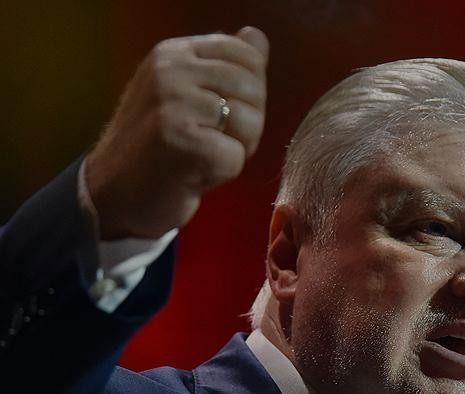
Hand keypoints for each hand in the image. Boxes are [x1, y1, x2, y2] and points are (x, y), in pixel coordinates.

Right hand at [85, 27, 268, 239]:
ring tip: (202, 156)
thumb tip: (257, 36)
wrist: (114, 193)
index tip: (221, 114)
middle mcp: (170, 71)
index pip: (247, 55)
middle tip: (212, 141)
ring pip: (251, 122)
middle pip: (253, 89)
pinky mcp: (181, 142)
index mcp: (174, 53)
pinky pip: (236, 156)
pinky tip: (194, 173)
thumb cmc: (160, 145)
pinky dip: (224, 173)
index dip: (251, 92)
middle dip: (247, 124)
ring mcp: (173, 105)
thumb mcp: (188, 93)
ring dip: (237, 149)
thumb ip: (225, 66)